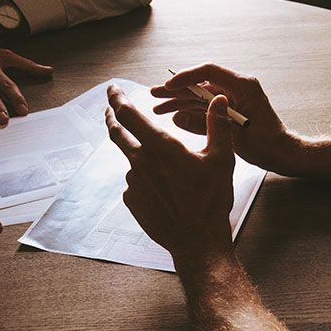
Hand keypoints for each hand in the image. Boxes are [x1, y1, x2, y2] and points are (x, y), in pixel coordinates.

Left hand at [105, 84, 235, 269]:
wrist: (198, 241)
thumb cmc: (211, 200)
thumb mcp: (221, 159)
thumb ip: (218, 125)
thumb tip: (218, 99)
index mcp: (161, 147)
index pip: (128, 115)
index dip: (117, 99)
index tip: (111, 89)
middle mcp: (141, 162)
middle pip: (117, 133)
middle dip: (111, 117)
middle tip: (110, 108)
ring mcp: (134, 183)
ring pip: (133, 160)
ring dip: (142, 156)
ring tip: (169, 172)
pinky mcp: (132, 201)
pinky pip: (136, 182)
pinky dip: (146, 179)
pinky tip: (165, 191)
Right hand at [153, 63, 300, 173]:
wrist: (283, 154)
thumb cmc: (268, 144)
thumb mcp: (234, 135)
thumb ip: (205, 124)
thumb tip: (178, 116)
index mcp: (243, 86)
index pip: (209, 72)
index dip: (186, 77)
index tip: (168, 86)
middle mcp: (236, 88)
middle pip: (201, 84)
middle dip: (177, 90)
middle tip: (154, 94)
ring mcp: (232, 99)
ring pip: (200, 96)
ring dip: (180, 102)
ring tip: (158, 108)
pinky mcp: (229, 110)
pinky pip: (206, 108)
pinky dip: (190, 111)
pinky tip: (174, 116)